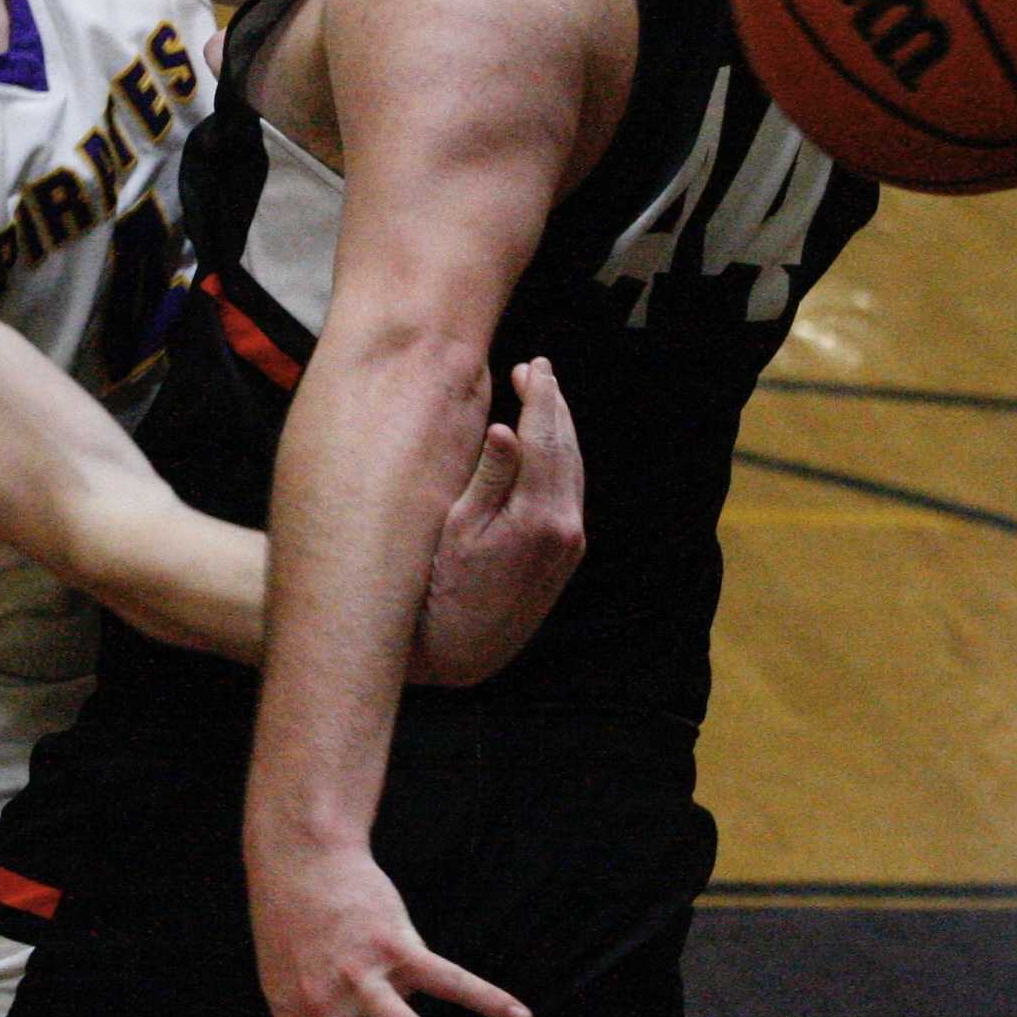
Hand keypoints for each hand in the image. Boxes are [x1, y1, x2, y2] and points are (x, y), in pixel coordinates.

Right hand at [411, 359, 582, 684]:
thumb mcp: (456, 528)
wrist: (462, 650)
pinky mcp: (565, 554)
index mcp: (539, 517)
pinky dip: (559, 458)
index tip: (532, 366)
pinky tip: (544, 445)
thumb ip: (488, 477)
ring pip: (572, 469)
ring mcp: (570, 543)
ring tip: (540, 396)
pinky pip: (568, 490)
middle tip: (537, 369)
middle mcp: (565, 528)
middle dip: (553, 406)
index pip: (546, 439)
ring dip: (559, 429)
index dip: (540, 398)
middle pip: (567, 449)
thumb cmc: (444, 588)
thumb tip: (506, 429)